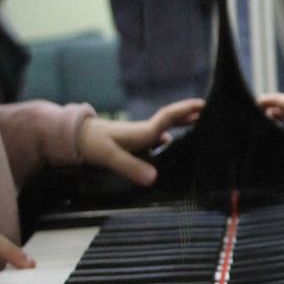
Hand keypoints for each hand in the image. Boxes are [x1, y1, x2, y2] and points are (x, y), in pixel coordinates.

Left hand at [77, 98, 202, 185]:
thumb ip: (131, 167)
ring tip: (201, 127)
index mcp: (142, 132)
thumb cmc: (91, 143)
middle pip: (172, 120)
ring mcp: (140, 136)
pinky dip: (170, 137)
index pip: (167, 117)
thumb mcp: (110, 156)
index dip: (185, 111)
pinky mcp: (135, 143)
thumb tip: (155, 178)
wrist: (73, 138)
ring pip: (166, 128)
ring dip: (182, 125)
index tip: (203, 105)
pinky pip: (158, 138)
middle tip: (210, 112)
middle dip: (190, 115)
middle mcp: (145, 131)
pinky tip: (174, 145)